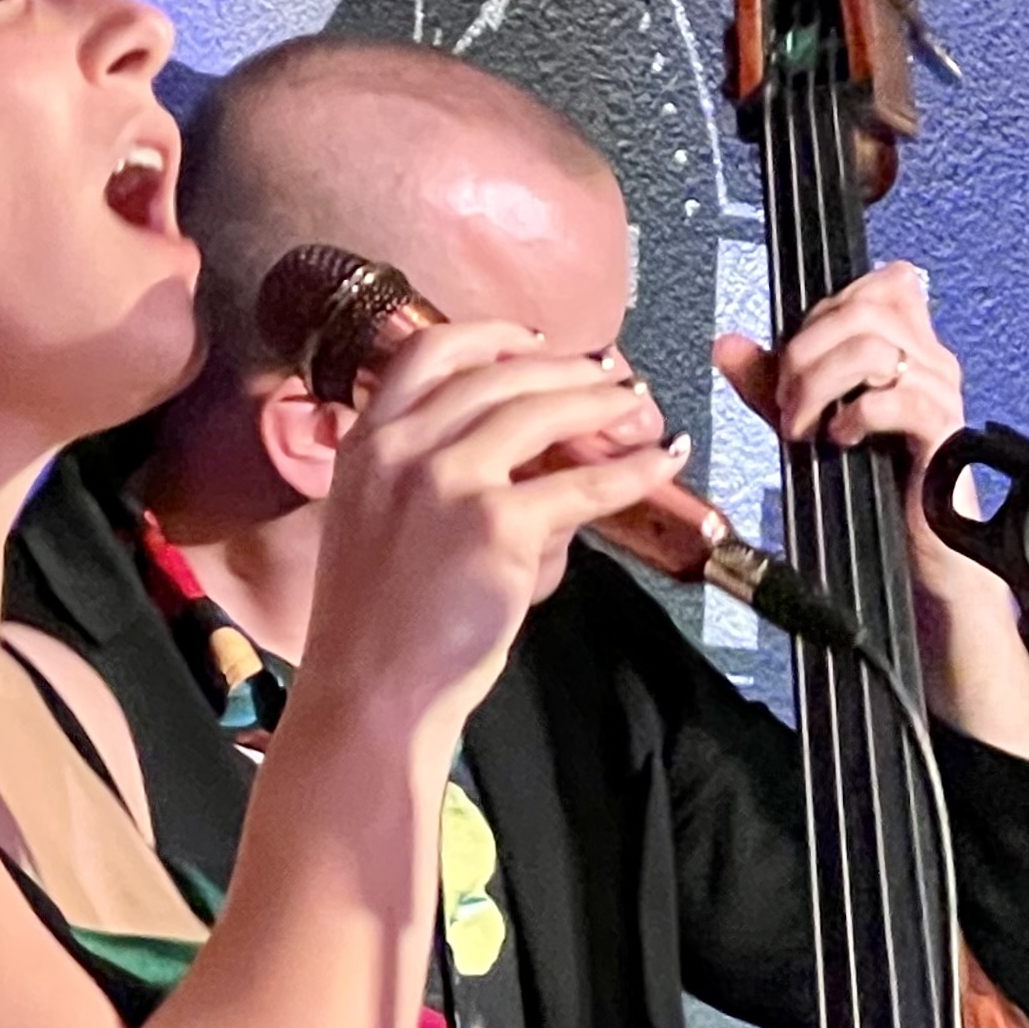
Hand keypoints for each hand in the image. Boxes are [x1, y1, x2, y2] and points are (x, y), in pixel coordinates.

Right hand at [303, 321, 680, 732]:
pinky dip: (633, 470)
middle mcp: (402, 448)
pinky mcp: (496, 525)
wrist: (371, 690)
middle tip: (607, 380)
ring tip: (636, 410)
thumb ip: (432, 474)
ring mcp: (449, 481)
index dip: (490, 337)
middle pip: (500, 376)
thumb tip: (531, 457)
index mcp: (367, 442)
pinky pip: (584, 484)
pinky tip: (661, 462)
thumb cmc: (377, 623)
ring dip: (601, 403)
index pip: (429, 352)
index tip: (532, 342)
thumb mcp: (379, 521)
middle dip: (566, 371)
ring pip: (543, 412)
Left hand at [715, 261, 1028, 762]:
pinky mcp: (944, 433)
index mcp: (908, 346)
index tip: (793, 359)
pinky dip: (854, 415)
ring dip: (819, 384)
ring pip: (874, 347)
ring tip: (804, 426)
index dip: (822, 310)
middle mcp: (931, 360)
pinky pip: (897, 398)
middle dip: (805, 351)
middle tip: (786, 402)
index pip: (875, 284)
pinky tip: (839, 440)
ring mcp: (941, 393)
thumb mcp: (810, 424)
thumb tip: (728, 343)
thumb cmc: (874, 488)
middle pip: (864, 307)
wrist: (920, 556)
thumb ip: (771, 382)